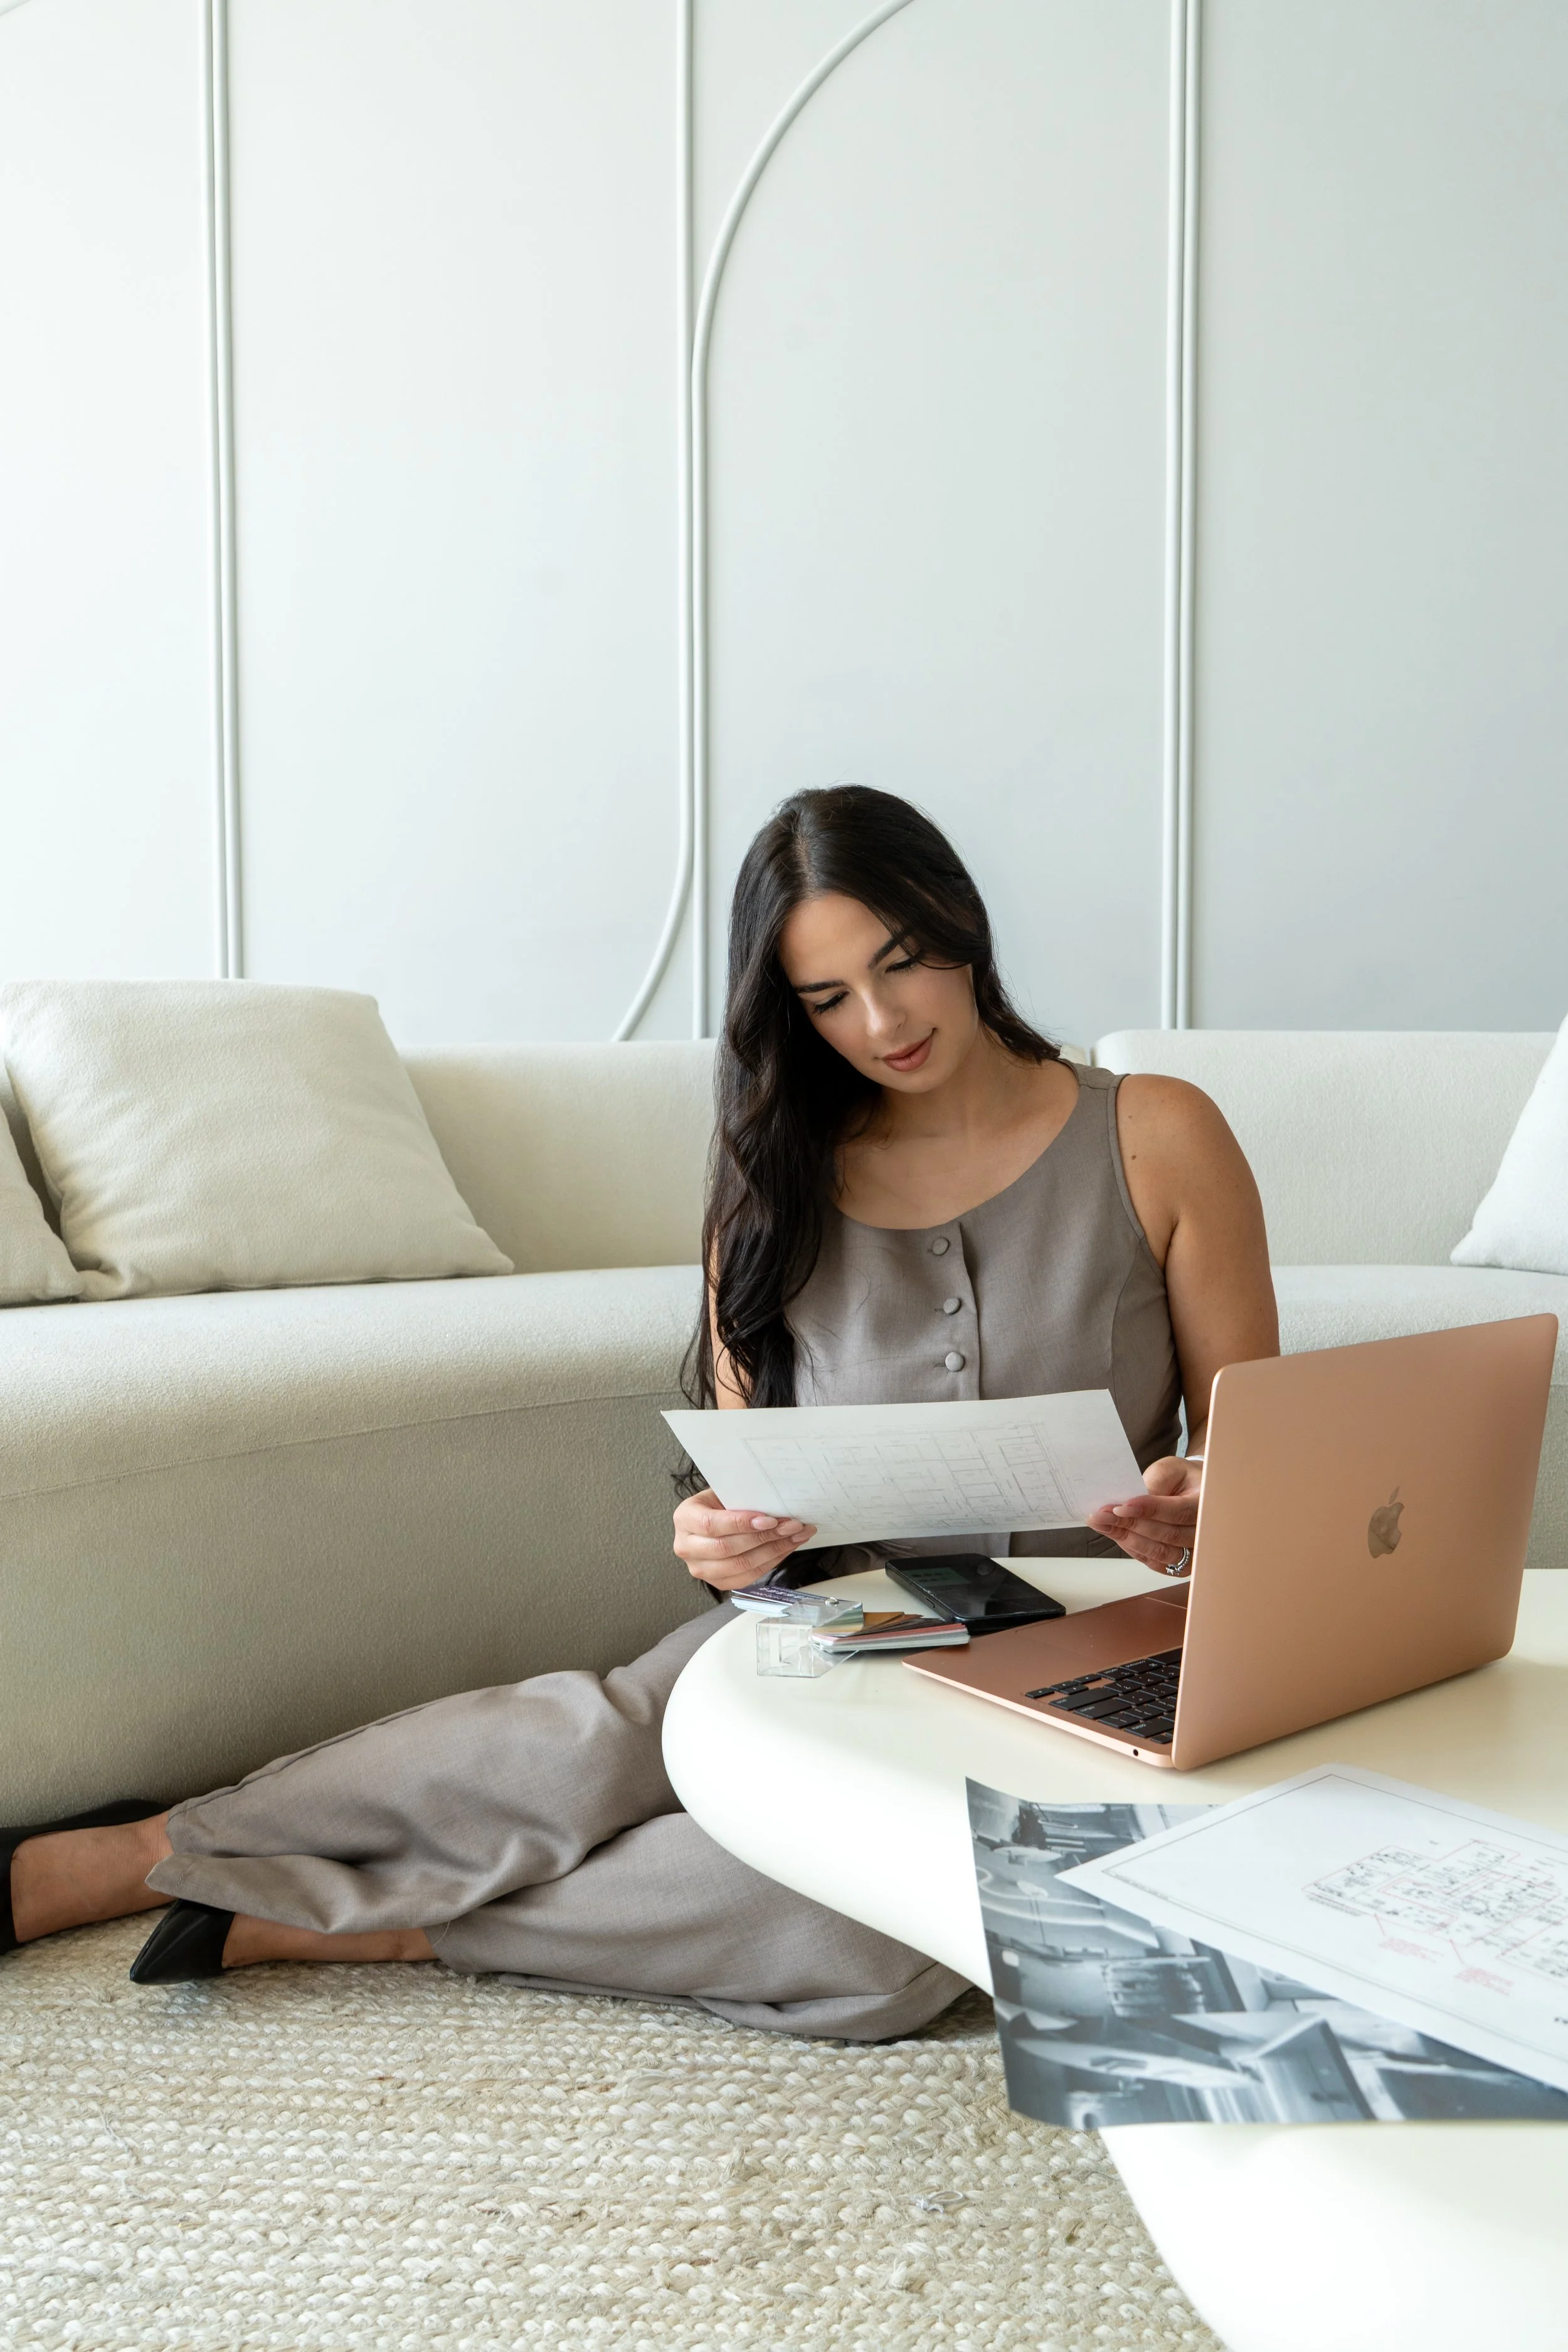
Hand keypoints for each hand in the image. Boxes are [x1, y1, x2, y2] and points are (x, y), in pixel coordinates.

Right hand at [672, 1488, 816, 1591]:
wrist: (710, 1520)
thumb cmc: (719, 1503)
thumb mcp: (723, 1492)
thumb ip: (741, 1498)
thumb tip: (775, 1503)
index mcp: (684, 1518)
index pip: (711, 1525)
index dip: (741, 1523)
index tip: (769, 1519)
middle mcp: (686, 1547)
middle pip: (726, 1548)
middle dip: (764, 1537)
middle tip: (791, 1526)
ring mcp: (700, 1568)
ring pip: (740, 1565)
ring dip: (773, 1550)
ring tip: (795, 1536)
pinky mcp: (717, 1582)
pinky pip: (747, 1576)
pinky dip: (771, 1562)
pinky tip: (786, 1548)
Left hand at [1085, 1455, 1200, 1573]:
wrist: (1193, 1493)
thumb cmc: (1181, 1479)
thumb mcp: (1171, 1469)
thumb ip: (1156, 1483)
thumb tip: (1130, 1503)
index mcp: (1207, 1505)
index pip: (1178, 1512)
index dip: (1149, 1510)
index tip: (1121, 1506)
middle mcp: (1205, 1534)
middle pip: (1167, 1535)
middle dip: (1130, 1525)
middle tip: (1101, 1515)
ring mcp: (1194, 1553)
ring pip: (1159, 1552)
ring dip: (1126, 1538)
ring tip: (1101, 1524)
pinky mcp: (1180, 1564)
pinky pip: (1154, 1562)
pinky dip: (1132, 1548)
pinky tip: (1115, 1534)